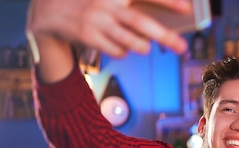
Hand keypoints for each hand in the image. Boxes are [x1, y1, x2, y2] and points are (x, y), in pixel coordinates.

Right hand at [26, 0, 189, 58]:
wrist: (49, 11)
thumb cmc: (90, 3)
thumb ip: (133, 4)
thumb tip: (164, 22)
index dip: (167, 1)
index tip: (187, 9)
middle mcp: (106, 3)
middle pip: (141, 23)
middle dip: (165, 36)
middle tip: (182, 47)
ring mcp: (96, 20)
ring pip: (131, 42)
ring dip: (142, 46)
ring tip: (144, 45)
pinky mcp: (88, 36)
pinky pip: (118, 51)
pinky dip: (124, 50)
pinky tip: (117, 43)